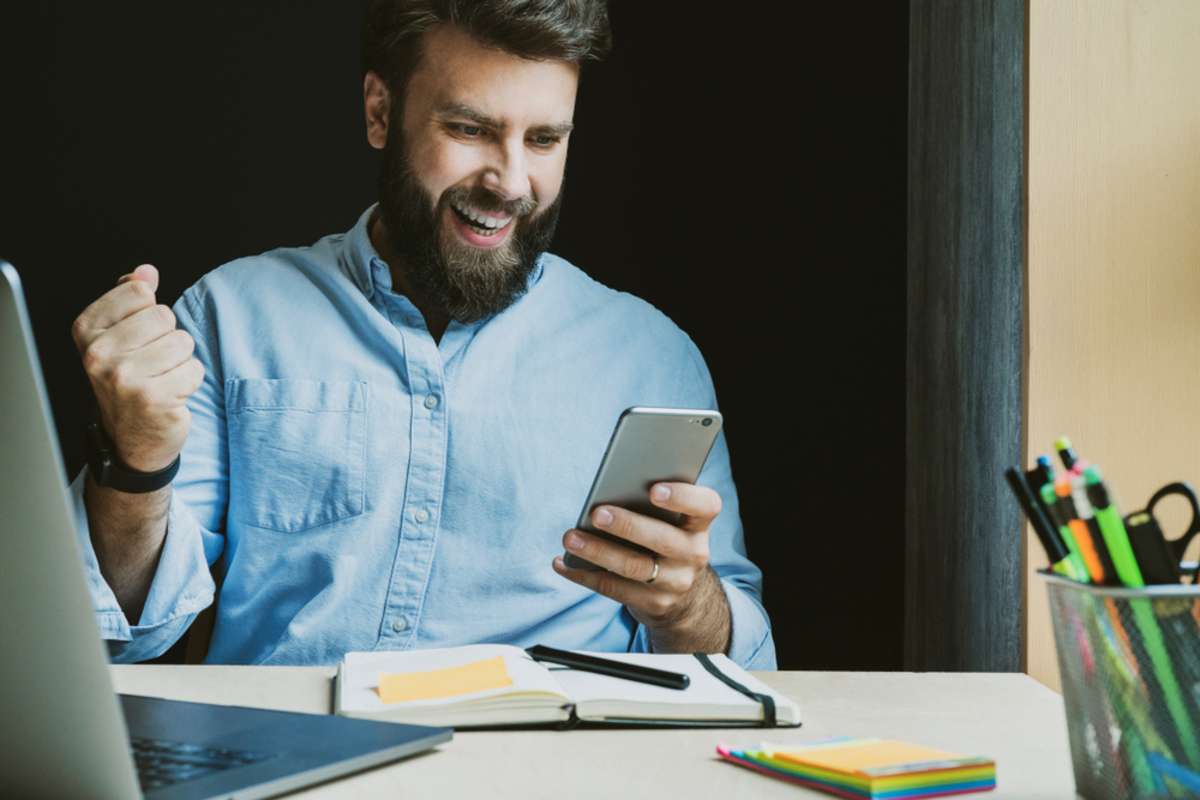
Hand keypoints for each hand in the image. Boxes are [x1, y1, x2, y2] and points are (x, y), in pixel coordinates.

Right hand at [72, 264, 203, 471]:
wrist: (132, 438)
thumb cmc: (129, 380)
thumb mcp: (120, 336)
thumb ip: (131, 299)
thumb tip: (147, 271)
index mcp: (87, 331)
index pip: (139, 291)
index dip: (149, 314)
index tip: (136, 339)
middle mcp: (99, 354)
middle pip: (164, 315)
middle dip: (167, 338)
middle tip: (151, 364)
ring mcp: (124, 377)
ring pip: (183, 342)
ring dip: (180, 361)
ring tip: (160, 379)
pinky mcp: (153, 397)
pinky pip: (194, 369)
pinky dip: (189, 381)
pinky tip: (170, 395)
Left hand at [553, 482, 730, 651]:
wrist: (684, 597)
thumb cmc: (666, 542)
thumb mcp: (672, 524)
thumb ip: (653, 507)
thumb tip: (609, 491)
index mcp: (699, 525)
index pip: (705, 506)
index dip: (682, 497)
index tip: (654, 490)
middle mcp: (694, 554)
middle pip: (662, 539)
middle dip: (627, 525)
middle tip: (596, 513)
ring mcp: (675, 582)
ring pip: (634, 567)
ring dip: (598, 551)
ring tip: (570, 538)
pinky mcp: (653, 604)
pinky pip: (614, 589)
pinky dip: (584, 575)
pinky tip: (563, 563)